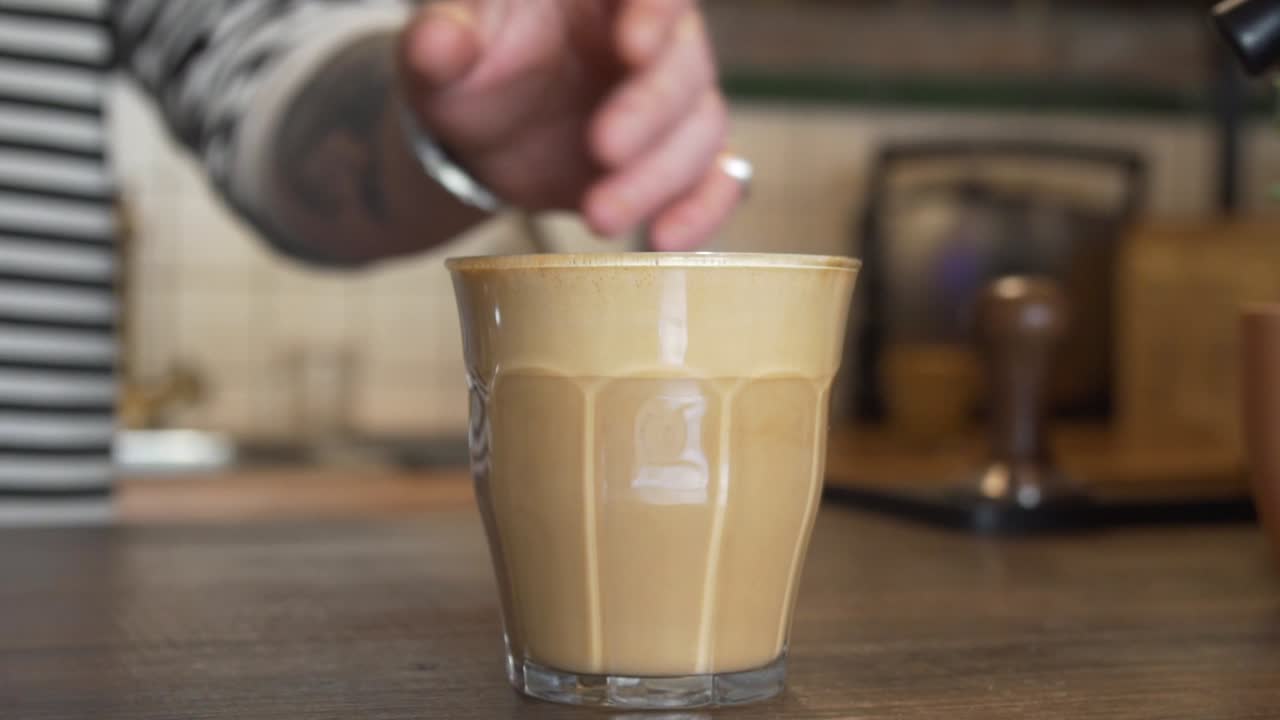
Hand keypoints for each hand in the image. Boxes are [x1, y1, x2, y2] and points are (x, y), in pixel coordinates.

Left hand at [397, 0, 739, 250]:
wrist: (477, 136)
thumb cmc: (469, 68)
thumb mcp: (445, 46)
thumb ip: (445, 40)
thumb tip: (435, 45)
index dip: (655, 14)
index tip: (632, 47)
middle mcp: (653, 38)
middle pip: (686, 62)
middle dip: (650, 112)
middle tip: (602, 150)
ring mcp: (670, 104)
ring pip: (701, 128)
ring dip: (658, 178)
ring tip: (600, 216)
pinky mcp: (675, 162)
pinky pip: (716, 182)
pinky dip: (701, 212)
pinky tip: (665, 240)